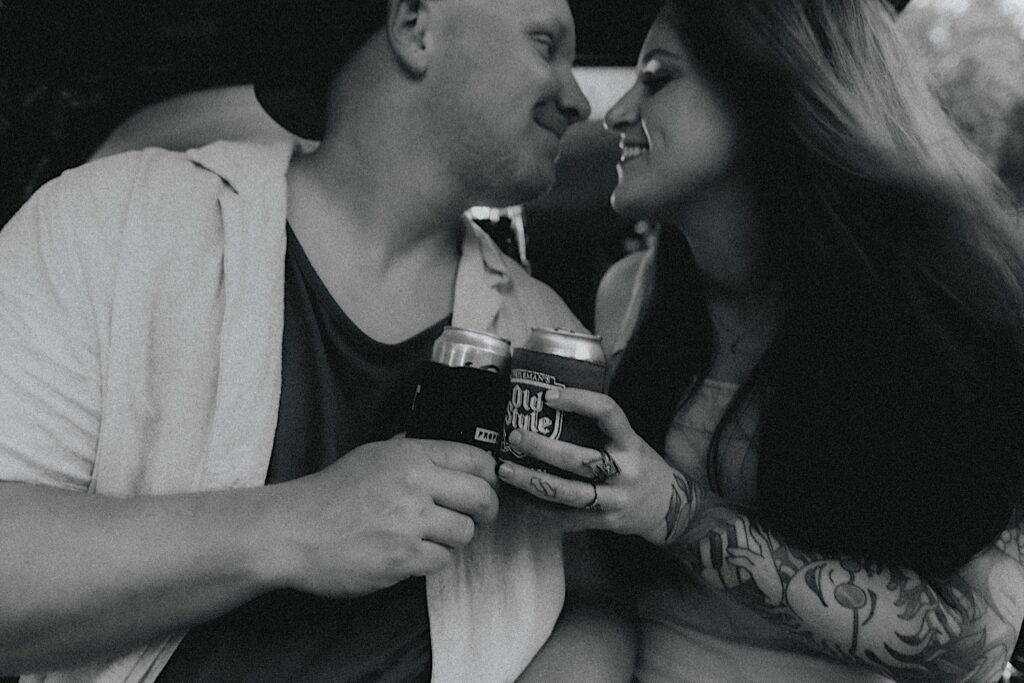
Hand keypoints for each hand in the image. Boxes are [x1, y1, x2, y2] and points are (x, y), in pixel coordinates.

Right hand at [272, 438, 498, 597]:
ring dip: (454, 539)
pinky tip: (411, 554)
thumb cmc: (329, 495)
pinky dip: (431, 561)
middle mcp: (415, 483)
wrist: (293, 531)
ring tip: (430, 538)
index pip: (476, 459)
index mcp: (410, 455)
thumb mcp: (372, 455)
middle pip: (482, 498)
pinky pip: (442, 560)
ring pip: (465, 532)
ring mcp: (410, 522)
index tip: (487, 487)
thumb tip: (443, 453)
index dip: (489, 477)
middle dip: (485, 512)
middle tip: (477, 519)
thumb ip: (409, 452)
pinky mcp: (402, 557)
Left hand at [495, 388, 684, 544]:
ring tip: (505, 471)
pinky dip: (541, 508)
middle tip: (514, 436)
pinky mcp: (606, 522)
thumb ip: (600, 430)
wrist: (670, 506)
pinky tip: (520, 498)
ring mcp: (616, 499)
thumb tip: (550, 407)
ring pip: (568, 493)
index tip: (549, 396)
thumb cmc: (639, 465)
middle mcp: (625, 470)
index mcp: (630, 442)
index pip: (607, 412)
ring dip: (532, 482)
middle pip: (577, 459)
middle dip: (541, 448)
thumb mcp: (630, 441)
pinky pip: (568, 517)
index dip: (578, 401)